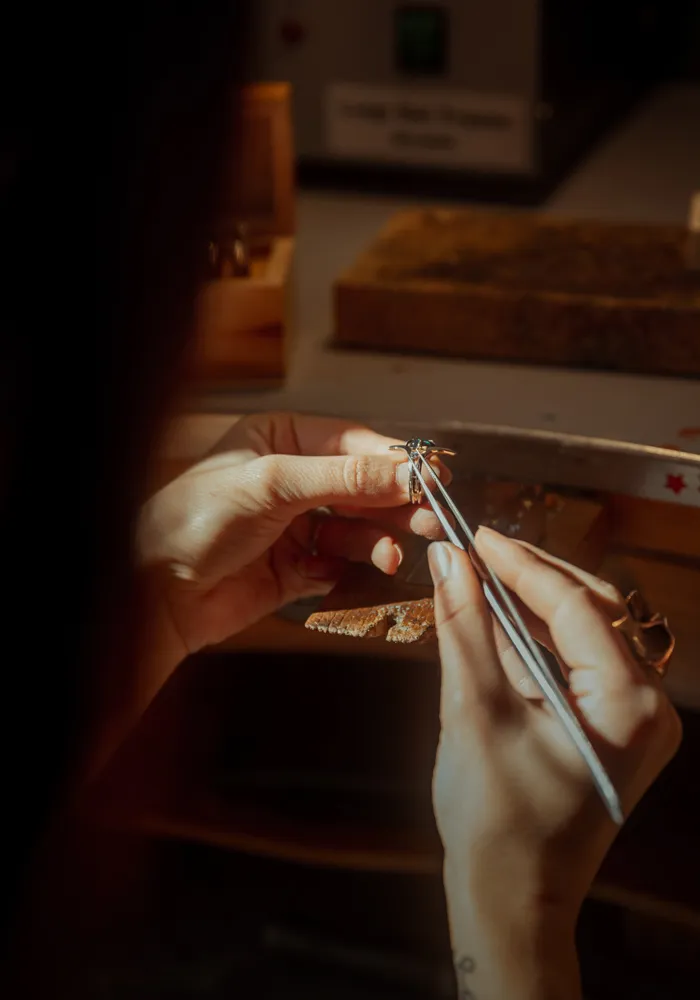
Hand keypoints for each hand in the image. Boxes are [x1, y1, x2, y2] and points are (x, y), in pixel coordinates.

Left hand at [138, 412, 449, 656]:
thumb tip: (405, 469)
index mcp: (279, 439)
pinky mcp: (296, 567)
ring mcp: (294, 524)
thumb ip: (344, 477)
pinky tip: (369, 568)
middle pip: (361, 485)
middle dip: (396, 501)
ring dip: (381, 538)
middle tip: (432, 515)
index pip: (352, 442)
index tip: (433, 475)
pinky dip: (358, 566)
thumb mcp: (272, 484)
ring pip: (357, 526)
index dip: (394, 460)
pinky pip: (341, 562)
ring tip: (396, 552)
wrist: (156, 593)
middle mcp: (290, 479)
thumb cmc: (193, 522)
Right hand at [429, 528, 680, 998]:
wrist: (511, 902)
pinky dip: (532, 639)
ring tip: (477, 574)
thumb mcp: (473, 714)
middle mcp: (646, 707)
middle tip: (475, 548)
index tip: (475, 535)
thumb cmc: (495, 824)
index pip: (576, 606)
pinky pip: (573, 662)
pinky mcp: (608, 726)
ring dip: (528, 603)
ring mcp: (631, 718)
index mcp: (628, 706)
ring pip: (581, 632)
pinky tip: (493, 619)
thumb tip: (447, 562)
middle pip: (590, 609)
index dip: (520, 564)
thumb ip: (463, 630)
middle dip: (530, 576)